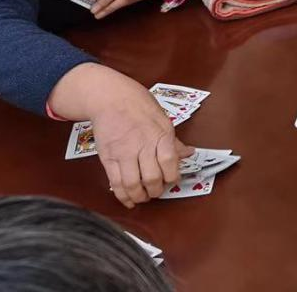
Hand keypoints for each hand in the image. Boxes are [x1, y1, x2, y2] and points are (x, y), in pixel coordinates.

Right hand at [76, 67, 191, 207]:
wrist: (110, 98)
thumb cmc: (138, 105)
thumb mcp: (163, 119)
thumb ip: (174, 141)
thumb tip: (189, 153)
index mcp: (160, 134)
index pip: (170, 162)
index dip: (173, 177)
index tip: (172, 180)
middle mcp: (142, 145)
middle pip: (152, 178)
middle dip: (157, 190)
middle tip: (157, 191)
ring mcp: (123, 153)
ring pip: (133, 184)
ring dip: (140, 196)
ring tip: (144, 197)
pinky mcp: (108, 158)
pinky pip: (116, 183)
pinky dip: (123, 196)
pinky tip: (128, 200)